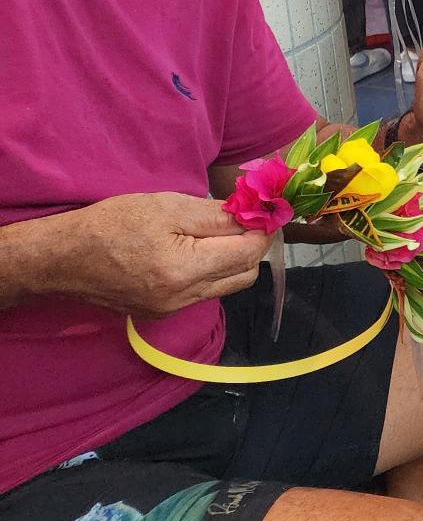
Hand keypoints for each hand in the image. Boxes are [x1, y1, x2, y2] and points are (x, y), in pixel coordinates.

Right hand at [56, 193, 271, 318]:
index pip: (249, 252)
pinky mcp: (161, 313)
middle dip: (252, 246)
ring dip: (233, 260)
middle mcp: (183, 298)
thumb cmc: (111, 225)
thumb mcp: (167, 207)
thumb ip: (217, 216)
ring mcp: (171, 310)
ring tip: (217, 233)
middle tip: (242, 219)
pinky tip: (195, 251)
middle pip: (245, 274)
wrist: (61, 259)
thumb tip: (254, 217)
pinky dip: (211, 272)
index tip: (261, 209)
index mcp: (185, 270)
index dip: (262, 229)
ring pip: (227, 286)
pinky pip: (203, 293)